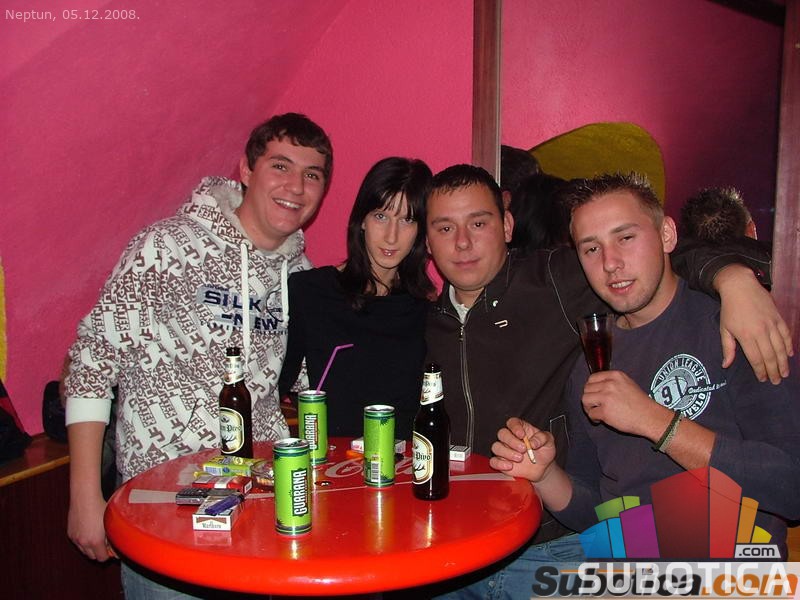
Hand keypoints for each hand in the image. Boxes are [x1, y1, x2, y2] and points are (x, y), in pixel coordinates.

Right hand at [68, 492, 115, 561]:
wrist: (85, 498)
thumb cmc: (100, 506)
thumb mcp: (110, 522)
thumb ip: (112, 536)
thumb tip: (116, 545)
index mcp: (95, 541)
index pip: (102, 558)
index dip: (109, 555)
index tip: (113, 550)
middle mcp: (83, 542)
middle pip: (92, 556)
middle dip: (100, 552)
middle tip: (106, 545)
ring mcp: (75, 538)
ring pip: (84, 550)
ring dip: (91, 548)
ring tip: (98, 538)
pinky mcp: (70, 533)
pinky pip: (77, 543)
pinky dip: (83, 541)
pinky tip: (89, 532)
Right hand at [490, 417, 555, 481]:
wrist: (543, 468)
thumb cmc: (544, 452)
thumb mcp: (549, 441)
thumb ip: (542, 438)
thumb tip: (533, 442)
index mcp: (521, 429)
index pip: (512, 422)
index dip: (515, 427)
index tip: (522, 435)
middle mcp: (510, 438)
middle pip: (502, 433)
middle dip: (511, 441)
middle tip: (523, 449)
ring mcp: (505, 450)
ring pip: (496, 447)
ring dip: (507, 453)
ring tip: (520, 459)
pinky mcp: (501, 462)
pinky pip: (494, 461)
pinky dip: (499, 464)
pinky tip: (510, 466)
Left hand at [582, 371, 671, 439]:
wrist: (650, 417)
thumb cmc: (640, 403)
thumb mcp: (628, 384)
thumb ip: (612, 382)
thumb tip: (596, 387)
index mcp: (615, 376)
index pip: (592, 378)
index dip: (591, 387)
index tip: (594, 394)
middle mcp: (609, 384)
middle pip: (586, 389)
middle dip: (589, 398)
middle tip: (595, 405)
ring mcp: (606, 397)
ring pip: (585, 400)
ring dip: (588, 407)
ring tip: (596, 412)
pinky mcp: (605, 411)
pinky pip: (591, 414)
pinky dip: (594, 418)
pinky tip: (601, 419)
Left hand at [716, 266, 792, 383]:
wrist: (740, 286)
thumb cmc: (730, 309)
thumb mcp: (724, 328)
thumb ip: (727, 348)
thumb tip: (726, 365)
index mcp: (746, 336)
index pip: (756, 358)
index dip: (760, 371)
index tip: (763, 379)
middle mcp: (761, 332)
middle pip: (770, 356)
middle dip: (774, 370)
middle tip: (776, 381)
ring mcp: (772, 324)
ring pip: (781, 347)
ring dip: (784, 362)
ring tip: (784, 373)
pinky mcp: (778, 318)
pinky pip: (786, 334)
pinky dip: (789, 346)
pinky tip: (789, 355)